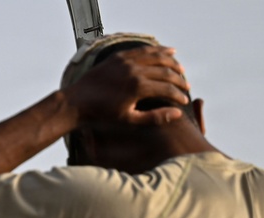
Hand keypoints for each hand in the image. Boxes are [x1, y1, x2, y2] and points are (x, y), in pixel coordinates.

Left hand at [69, 44, 189, 125]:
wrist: (77, 102)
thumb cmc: (103, 115)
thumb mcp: (130, 120)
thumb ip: (154, 117)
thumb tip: (177, 113)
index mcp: (138, 88)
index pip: (167, 88)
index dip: (179, 95)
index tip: (184, 100)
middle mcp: (134, 71)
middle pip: (166, 71)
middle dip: (179, 79)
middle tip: (186, 86)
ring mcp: (126, 61)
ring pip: (157, 56)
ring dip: (172, 62)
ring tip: (181, 68)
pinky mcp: (119, 56)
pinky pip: (143, 50)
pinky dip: (158, 50)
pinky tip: (168, 51)